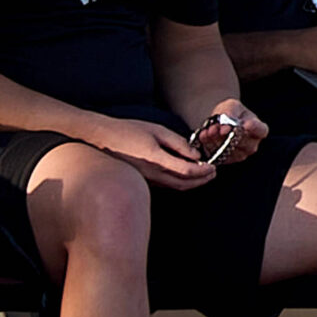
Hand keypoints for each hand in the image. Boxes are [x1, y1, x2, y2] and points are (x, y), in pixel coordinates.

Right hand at [91, 116, 215, 189]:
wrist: (102, 138)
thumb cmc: (129, 130)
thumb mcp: (157, 130)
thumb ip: (178, 143)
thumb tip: (196, 155)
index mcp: (156, 160)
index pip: (186, 171)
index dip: (203, 171)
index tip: (213, 166)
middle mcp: (152, 174)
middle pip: (184, 184)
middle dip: (202, 180)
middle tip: (213, 173)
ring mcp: (146, 179)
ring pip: (175, 186)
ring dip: (193, 183)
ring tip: (205, 174)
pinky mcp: (143, 180)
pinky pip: (167, 184)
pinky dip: (181, 181)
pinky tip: (187, 173)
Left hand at [200, 99, 268, 166]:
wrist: (219, 123)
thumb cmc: (231, 114)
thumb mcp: (232, 106)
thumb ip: (230, 112)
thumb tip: (226, 126)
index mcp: (259, 130)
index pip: (261, 131)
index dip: (254, 128)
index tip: (245, 124)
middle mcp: (252, 144)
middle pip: (243, 142)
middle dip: (227, 134)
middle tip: (217, 126)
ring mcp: (240, 154)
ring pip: (228, 149)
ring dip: (215, 139)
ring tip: (209, 129)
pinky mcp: (226, 160)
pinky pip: (217, 154)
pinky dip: (208, 144)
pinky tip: (205, 136)